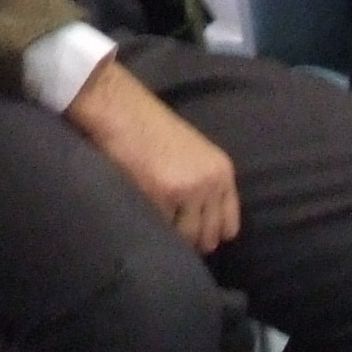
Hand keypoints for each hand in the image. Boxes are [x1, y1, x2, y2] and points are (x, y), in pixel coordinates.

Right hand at [64, 58, 240, 251]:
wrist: (121, 110)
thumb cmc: (151, 129)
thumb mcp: (194, 154)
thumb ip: (205, 185)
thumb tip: (202, 223)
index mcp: (222, 171)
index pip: (229, 225)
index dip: (210, 234)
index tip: (193, 235)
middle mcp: (211, 183)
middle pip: (209, 237)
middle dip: (190, 241)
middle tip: (170, 235)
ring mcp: (188, 191)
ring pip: (186, 238)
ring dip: (171, 238)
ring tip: (157, 229)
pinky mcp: (161, 196)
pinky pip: (161, 230)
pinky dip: (152, 228)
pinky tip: (143, 218)